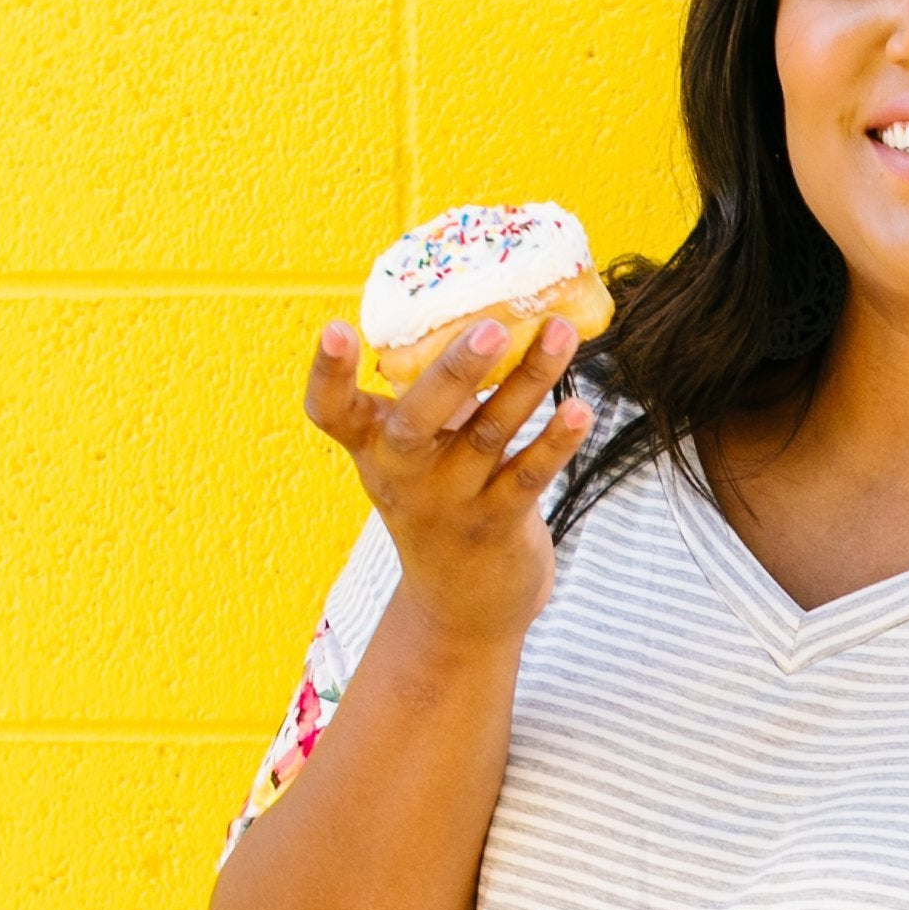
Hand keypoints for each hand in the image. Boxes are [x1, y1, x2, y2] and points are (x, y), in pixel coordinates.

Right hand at [307, 313, 596, 655]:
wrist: (461, 606)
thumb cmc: (441, 496)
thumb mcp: (417, 451)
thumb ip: (436, 392)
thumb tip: (489, 303)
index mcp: (372, 447)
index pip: (330, 411)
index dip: (327, 372)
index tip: (335, 327)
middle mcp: (403, 475)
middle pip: (417, 420)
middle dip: (453, 372)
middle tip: (491, 326)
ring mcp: (450, 503)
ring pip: (489, 434)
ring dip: (530, 380)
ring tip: (560, 333)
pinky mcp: (497, 525)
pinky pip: (528, 476)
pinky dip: (556, 441)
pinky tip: (580, 409)